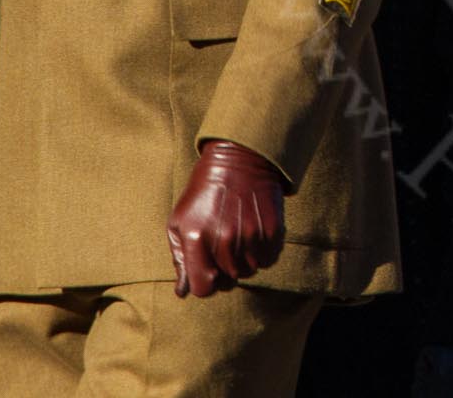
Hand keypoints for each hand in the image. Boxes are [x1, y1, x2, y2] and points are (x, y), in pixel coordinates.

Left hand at [166, 139, 285, 297]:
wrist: (239, 159)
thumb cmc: (203, 192)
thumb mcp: (180, 221)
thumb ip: (180, 259)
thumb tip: (182, 292)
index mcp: (197, 238)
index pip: (202, 289)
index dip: (203, 283)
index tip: (205, 270)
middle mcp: (224, 240)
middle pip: (228, 280)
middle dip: (223, 270)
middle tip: (222, 246)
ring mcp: (251, 235)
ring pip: (249, 271)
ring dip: (244, 261)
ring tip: (238, 238)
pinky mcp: (272, 229)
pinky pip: (269, 259)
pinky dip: (262, 253)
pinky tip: (254, 235)